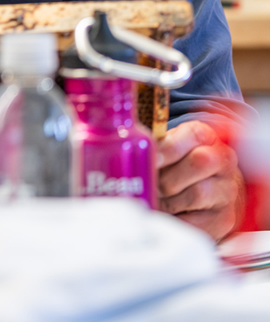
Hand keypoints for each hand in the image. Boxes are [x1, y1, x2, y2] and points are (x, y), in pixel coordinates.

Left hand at [158, 119, 243, 241]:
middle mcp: (223, 161)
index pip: (195, 134)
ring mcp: (226, 191)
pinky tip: (166, 215)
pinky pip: (197, 220)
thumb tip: (127, 153)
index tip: (151, 160)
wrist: (207, 196)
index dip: (169, 147)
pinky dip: (175, 219)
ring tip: (156, 200)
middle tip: (151, 185)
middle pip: (200, 162)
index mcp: (207, 139)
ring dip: (169, 200)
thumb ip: (153, 147)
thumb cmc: (176, 169)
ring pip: (198, 193)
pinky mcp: (224, 218)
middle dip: (168, 176)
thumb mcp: (166, 151)